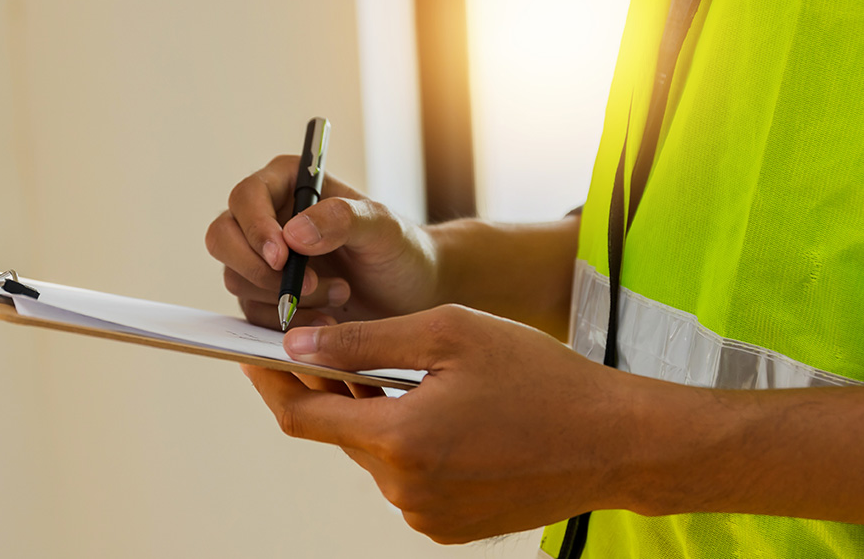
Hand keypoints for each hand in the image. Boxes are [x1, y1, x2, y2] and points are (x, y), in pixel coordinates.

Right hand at [205, 155, 439, 327]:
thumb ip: (343, 219)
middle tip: (307, 287)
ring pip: (237, 279)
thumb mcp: (383, 228)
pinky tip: (328, 318)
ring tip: (340, 293)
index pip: (246, 197)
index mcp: (289, 182)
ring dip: (286, 296)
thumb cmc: (400, 250)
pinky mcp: (267, 295)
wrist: (410, 293)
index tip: (283, 257)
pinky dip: (287, 321)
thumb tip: (293, 233)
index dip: (256, 228)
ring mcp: (263, 257)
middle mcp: (268, 216)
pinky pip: (253, 311)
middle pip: (223, 238)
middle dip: (259, 269)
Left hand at [241, 305, 638, 542]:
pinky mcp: (449, 529)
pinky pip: (408, 481)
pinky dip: (413, 446)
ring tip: (433, 383)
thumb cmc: (540, 377)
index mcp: (400, 439)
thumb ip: (365, 340)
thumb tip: (297, 344)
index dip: (271, 381)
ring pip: (377, 455)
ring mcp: (426, 517)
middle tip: (358, 348)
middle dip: (339, 390)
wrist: (612, 442)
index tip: (252, 353)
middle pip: (342, 432)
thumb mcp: (450, 334)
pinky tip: (456, 420)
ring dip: (383, 417)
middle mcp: (403, 490)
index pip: (302, 415)